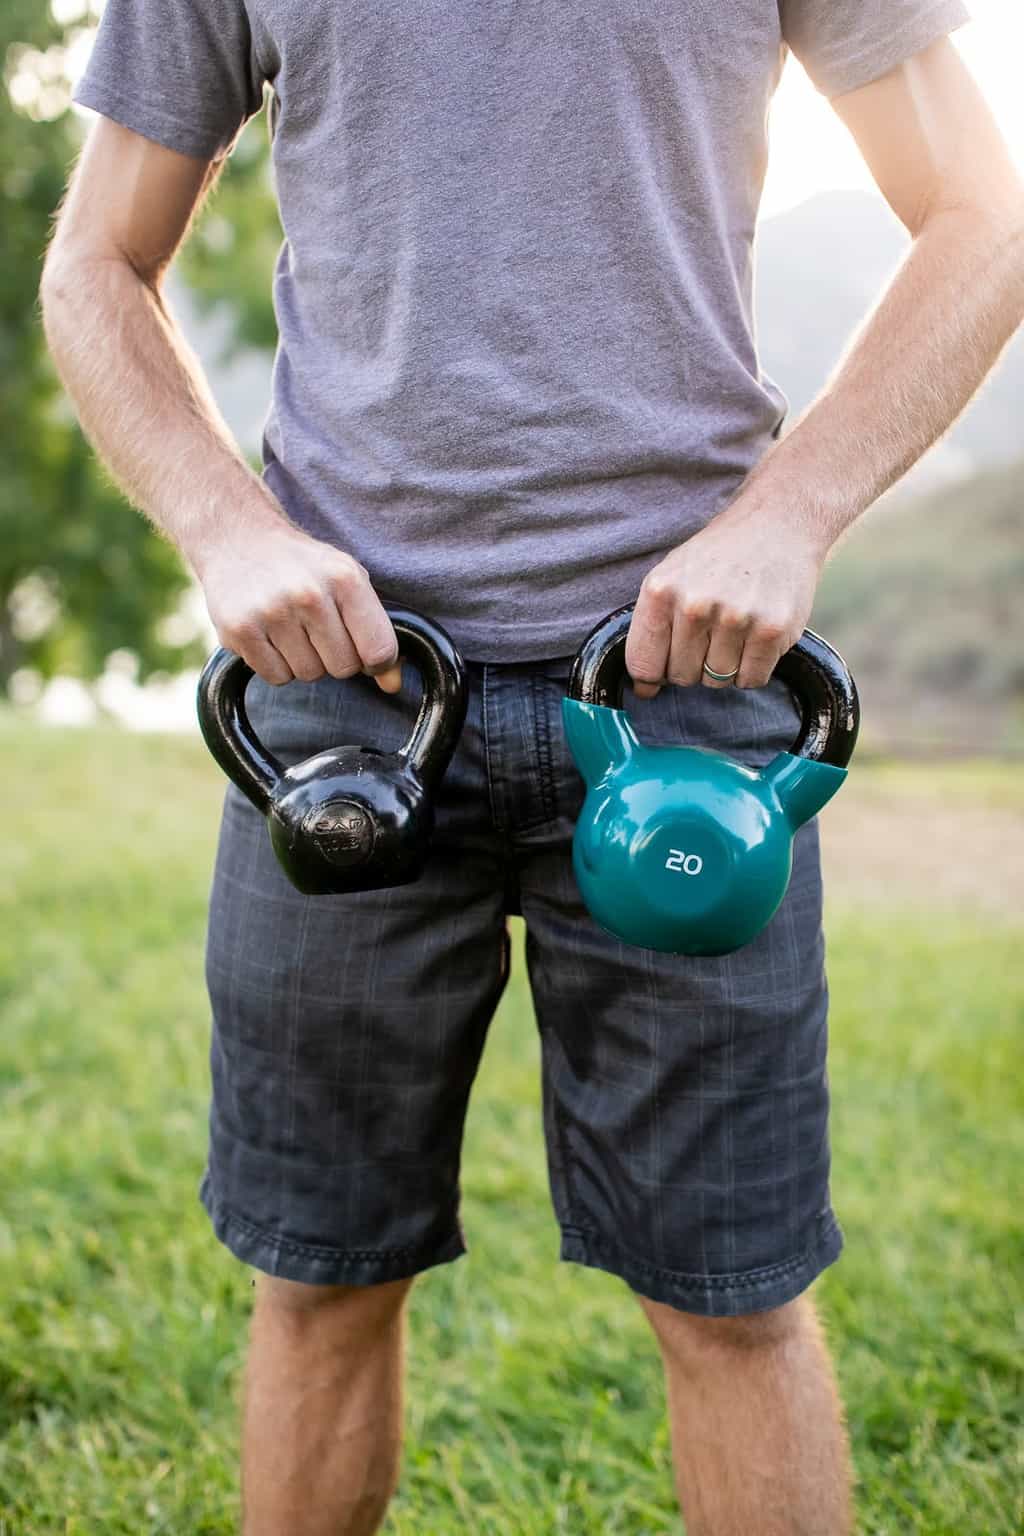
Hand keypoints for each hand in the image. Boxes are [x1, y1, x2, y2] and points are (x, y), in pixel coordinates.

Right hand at [195, 521, 401, 689]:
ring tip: (290, 628)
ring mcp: (271, 612)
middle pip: (343, 668)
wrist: (238, 539)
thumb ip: (375, 632)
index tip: (363, 651)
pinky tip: (269, 634)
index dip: (376, 662)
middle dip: (335, 658)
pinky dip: (276, 664)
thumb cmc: (303, 567)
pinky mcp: (240, 630)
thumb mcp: (347, 583)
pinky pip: (276, 678)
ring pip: (308, 674)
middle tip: (317, 630)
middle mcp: (309, 594)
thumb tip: (392, 684)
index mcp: (344, 579)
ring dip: (303, 660)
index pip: (379, 650)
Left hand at [625, 502, 826, 697]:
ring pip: (717, 681)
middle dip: (693, 664)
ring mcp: (735, 618)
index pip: (643, 665)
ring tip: (734, 628)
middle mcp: (694, 605)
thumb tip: (643, 691)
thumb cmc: (719, 557)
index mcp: (661, 591)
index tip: (667, 661)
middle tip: (710, 633)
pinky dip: (753, 668)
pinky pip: (751, 679)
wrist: (779, 524)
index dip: (654, 673)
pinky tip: (755, 636)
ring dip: (725, 665)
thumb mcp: (672, 577)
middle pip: (682, 677)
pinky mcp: (772, 630)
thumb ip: (652, 630)